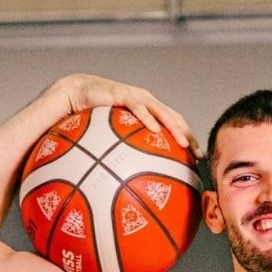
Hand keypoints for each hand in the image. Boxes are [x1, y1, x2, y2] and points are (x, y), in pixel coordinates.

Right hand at [49, 73, 201, 158]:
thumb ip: (124, 152)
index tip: (197, 158)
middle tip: (197, 154)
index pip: (174, 124)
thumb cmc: (93, 117)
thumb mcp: (113, 136)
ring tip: (183, 143)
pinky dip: (148, 117)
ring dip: (174, 127)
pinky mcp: (121, 93)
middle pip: (174, 118)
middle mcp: (146, 102)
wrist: (75, 92)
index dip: (187, 139)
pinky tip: (156, 130)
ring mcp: (136, 96)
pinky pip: (137, 107)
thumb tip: (128, 179)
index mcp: (148, 110)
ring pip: (161, 111)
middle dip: (187, 136)